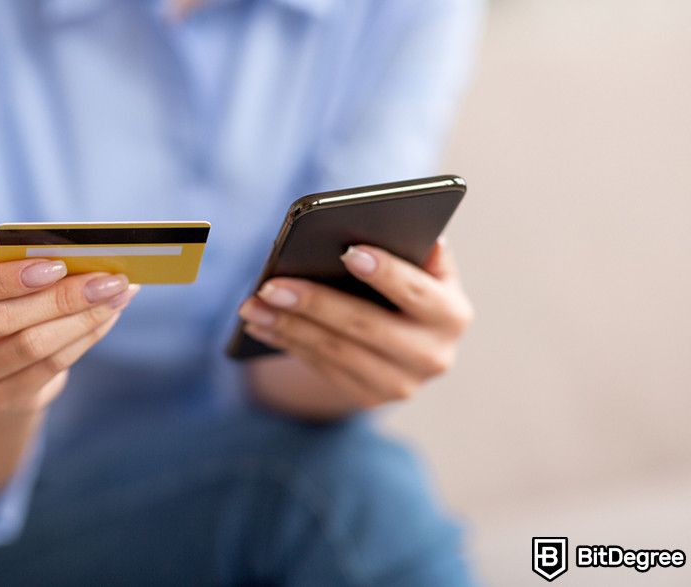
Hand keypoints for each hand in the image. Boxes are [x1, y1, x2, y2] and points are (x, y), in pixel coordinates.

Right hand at [0, 259, 138, 412]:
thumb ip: (19, 264)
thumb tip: (81, 254)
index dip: (4, 279)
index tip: (56, 265)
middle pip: (0, 321)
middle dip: (62, 297)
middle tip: (108, 278)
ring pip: (32, 346)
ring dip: (83, 318)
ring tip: (117, 294)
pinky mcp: (2, 400)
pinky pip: (51, 367)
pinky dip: (86, 337)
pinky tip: (109, 315)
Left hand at [238, 239, 472, 411]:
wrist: (404, 347)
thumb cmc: (406, 288)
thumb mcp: (420, 269)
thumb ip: (412, 250)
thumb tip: (392, 225)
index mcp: (451, 314)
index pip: (418, 293)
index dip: (386, 273)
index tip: (348, 250)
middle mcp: (433, 355)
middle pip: (366, 327)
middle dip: (315, 303)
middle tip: (271, 285)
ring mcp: (400, 384)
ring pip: (335, 351)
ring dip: (288, 326)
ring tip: (253, 304)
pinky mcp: (368, 398)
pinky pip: (321, 367)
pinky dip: (286, 342)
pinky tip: (260, 323)